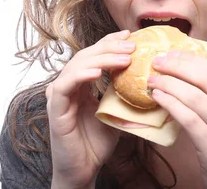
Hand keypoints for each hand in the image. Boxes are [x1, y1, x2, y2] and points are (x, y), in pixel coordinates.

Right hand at [45, 30, 133, 187]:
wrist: (83, 171)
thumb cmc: (97, 144)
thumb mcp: (117, 114)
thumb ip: (124, 96)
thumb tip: (151, 82)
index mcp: (81, 84)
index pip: (94, 55)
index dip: (110, 42)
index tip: (130, 36)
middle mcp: (68, 86)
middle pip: (86, 55)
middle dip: (109, 47)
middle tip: (131, 45)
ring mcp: (59, 96)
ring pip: (77, 66)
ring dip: (101, 58)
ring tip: (123, 57)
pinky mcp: (55, 109)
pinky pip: (64, 86)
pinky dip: (80, 75)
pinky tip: (97, 72)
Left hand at [148, 50, 206, 188]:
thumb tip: (187, 69)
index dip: (190, 59)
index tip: (170, 54)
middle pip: (206, 79)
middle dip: (177, 66)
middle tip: (156, 62)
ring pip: (195, 97)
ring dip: (169, 84)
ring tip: (152, 80)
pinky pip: (189, 120)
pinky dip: (171, 104)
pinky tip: (158, 98)